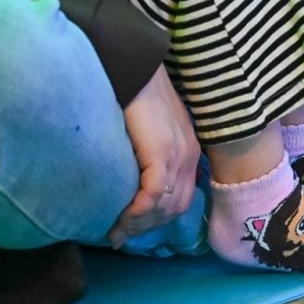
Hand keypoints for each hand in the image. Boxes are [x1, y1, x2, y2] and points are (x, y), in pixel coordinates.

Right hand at [108, 66, 198, 247]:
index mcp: (189, 151)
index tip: (132, 227)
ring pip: (164, 207)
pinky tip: (119, 216)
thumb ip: (149, 150)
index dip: (158, 218)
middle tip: (119, 234)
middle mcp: (190, 157)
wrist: (135, 69)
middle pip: (175, 208)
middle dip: (148, 226)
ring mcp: (178, 156)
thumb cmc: (138, 92)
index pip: (181, 198)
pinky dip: (137, 211)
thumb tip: (130, 174)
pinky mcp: (162, 154)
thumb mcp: (150, 128)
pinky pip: (152, 195)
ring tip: (114, 229)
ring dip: (139, 223)